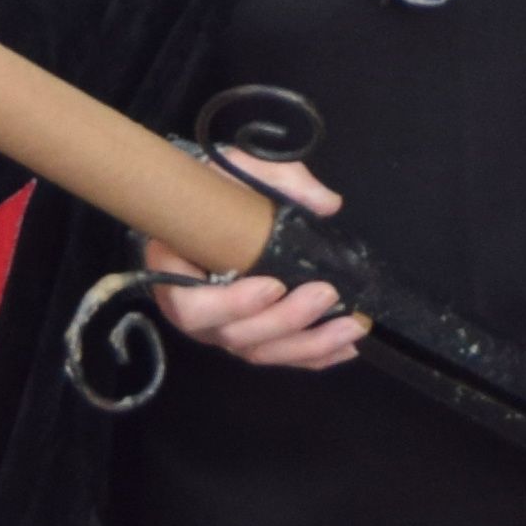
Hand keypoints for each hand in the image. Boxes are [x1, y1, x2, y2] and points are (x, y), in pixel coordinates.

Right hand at [144, 151, 360, 370]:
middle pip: (234, 336)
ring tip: (350, 327)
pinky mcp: (250, 338)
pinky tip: (347, 347)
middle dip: (285, 320)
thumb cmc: (216, 190)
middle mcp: (195, 312)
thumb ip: (280, 180)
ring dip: (310, 344)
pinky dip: (316, 355)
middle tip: (325, 294)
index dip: (232, 305)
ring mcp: (223, 330)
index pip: (191, 306)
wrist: (212, 205)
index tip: (273, 285)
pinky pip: (280, 356)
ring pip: (261, 352)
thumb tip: (326, 204)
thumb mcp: (238, 169)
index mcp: (174, 272)